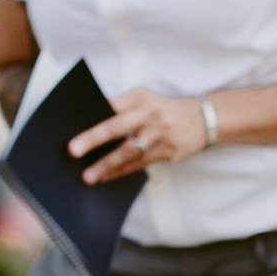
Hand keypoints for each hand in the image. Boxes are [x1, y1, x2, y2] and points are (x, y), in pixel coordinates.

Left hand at [69, 89, 209, 183]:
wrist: (205, 119)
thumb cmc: (166, 109)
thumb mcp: (146, 99)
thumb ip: (122, 106)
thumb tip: (92, 121)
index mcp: (141, 99)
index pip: (111, 106)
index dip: (93, 115)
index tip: (71, 125)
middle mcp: (149, 116)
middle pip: (117, 128)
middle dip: (93, 139)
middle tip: (73, 151)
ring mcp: (159, 136)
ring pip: (128, 152)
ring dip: (107, 165)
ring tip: (89, 176)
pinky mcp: (167, 153)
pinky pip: (139, 164)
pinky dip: (121, 171)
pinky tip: (107, 177)